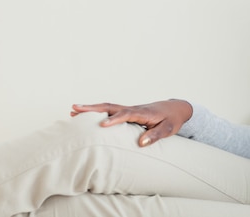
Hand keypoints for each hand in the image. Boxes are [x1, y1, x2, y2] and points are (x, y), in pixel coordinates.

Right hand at [71, 100, 192, 146]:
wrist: (176, 109)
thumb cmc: (171, 120)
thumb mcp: (168, 129)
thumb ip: (155, 136)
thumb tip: (140, 143)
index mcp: (143, 113)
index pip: (126, 114)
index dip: (115, 119)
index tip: (102, 125)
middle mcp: (134, 109)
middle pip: (110, 106)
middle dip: (92, 108)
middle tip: (74, 108)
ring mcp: (129, 109)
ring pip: (108, 107)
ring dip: (91, 109)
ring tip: (73, 110)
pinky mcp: (127, 112)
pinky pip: (110, 110)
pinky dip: (97, 111)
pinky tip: (85, 116)